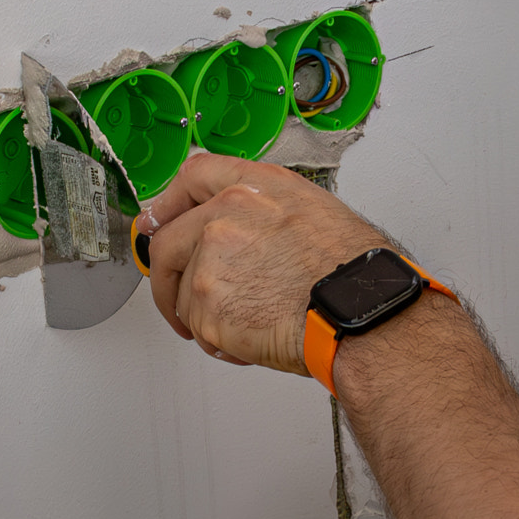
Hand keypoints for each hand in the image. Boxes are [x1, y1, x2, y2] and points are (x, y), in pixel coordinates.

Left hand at [138, 154, 385, 373]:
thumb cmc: (352, 269)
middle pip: (168, 241)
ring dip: (206, 314)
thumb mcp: (313, 211)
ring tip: (248, 325)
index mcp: (255, 187)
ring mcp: (211, 260)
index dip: (170, 202)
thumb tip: (242, 226)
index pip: (193, 177)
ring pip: (183, 292)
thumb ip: (266, 210)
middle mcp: (226, 216)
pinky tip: (252, 338)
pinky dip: (218, 341)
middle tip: (176, 295)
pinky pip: (197, 327)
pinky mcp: (206, 305)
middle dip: (166, 275)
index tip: (159, 220)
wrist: (359, 309)